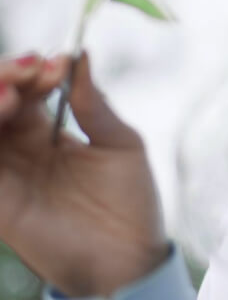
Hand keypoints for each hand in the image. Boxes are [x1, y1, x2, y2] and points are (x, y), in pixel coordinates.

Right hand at [0, 52, 168, 295]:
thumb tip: (80, 55)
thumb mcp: (120, 143)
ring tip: (15, 92)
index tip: (58, 64)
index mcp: (49, 131)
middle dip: (9, 76)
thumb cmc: (131, 200)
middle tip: (32, 68)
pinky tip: (1, 113)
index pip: (28, 89)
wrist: (130, 257)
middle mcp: (21, 148)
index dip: (37, 71)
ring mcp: (8, 173)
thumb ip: (94, 104)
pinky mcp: (0, 201)